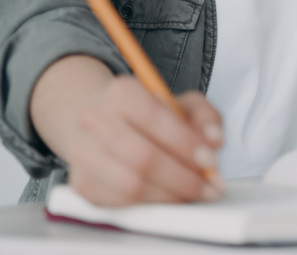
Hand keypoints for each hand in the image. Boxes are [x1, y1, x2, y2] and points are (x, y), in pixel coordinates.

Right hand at [32, 56, 223, 205]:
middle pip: (143, 157)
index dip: (185, 142)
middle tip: (208, 185)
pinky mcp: (82, 183)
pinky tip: (169, 198)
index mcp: (121, 92)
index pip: (153, 117)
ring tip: (193, 194)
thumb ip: (206, 117)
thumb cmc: (148, 116)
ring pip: (131, 184)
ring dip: (170, 195)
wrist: (105, 124)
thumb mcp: (182, 104)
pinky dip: (150, 205)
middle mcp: (95, 120)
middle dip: (183, 177)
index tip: (209, 159)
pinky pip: (119, 203)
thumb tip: (214, 141)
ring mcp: (83, 153)